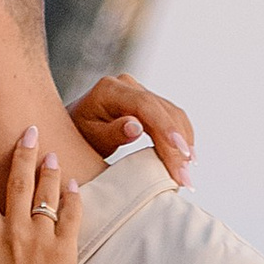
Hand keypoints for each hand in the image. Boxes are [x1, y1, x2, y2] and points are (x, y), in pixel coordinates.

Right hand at [0, 118, 79, 263]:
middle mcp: (12, 232)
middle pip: (17, 180)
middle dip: (23, 150)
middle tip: (30, 130)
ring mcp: (40, 240)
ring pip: (45, 192)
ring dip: (49, 169)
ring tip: (53, 155)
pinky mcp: (64, 250)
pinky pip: (70, 214)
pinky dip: (73, 196)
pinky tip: (73, 185)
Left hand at [70, 72, 193, 183]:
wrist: (75, 126)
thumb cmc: (79, 135)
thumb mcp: (90, 137)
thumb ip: (112, 132)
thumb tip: (137, 127)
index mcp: (111, 90)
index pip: (146, 106)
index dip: (166, 128)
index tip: (180, 153)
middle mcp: (128, 85)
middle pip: (163, 112)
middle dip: (178, 146)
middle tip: (185, 179)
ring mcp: (140, 92)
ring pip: (173, 114)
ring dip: (184, 144)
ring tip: (187, 174)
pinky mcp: (149, 103)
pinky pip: (172, 118)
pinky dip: (182, 138)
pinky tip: (186, 159)